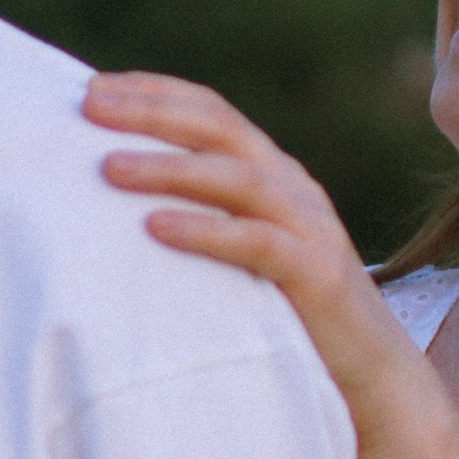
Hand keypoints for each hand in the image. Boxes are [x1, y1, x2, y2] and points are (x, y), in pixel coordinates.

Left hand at [83, 71, 438, 450]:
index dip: (153, 92)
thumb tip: (111, 199)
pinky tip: (156, 227)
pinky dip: (205, 230)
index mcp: (271, 171)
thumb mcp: (239, 251)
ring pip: (236, 177)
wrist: (370, 371)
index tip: (90, 87)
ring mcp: (310, 225)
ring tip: (109, 167)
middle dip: (151, 111)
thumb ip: (200, 216)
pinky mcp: (317, 273)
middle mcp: (291, 185)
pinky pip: (257, 242)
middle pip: (218, 127)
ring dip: (168, 168)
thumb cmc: (285, 311)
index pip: (210, 111)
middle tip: (88, 105)